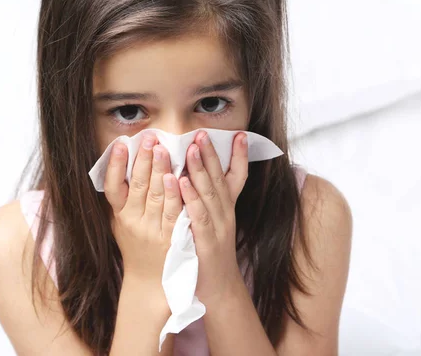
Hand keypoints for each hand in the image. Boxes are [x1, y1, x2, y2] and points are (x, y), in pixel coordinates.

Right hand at [104, 134, 182, 291]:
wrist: (150, 282)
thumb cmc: (136, 247)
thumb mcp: (121, 223)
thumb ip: (121, 199)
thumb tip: (119, 165)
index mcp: (119, 216)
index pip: (112, 187)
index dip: (114, 165)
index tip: (120, 144)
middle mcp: (133, 222)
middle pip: (137, 186)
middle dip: (143, 159)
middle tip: (149, 137)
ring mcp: (152, 230)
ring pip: (154, 195)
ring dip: (159, 170)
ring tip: (162, 148)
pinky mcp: (170, 237)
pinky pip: (172, 212)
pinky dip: (173, 194)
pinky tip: (176, 177)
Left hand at [179, 131, 248, 305]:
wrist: (220, 289)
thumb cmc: (210, 254)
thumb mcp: (216, 223)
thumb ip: (209, 201)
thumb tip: (198, 176)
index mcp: (227, 209)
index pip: (238, 177)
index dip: (240, 156)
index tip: (240, 134)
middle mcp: (226, 214)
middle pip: (220, 179)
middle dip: (212, 154)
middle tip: (202, 132)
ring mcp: (217, 228)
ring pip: (209, 194)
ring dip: (200, 170)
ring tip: (191, 148)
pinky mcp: (205, 242)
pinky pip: (197, 216)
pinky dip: (190, 198)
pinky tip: (180, 182)